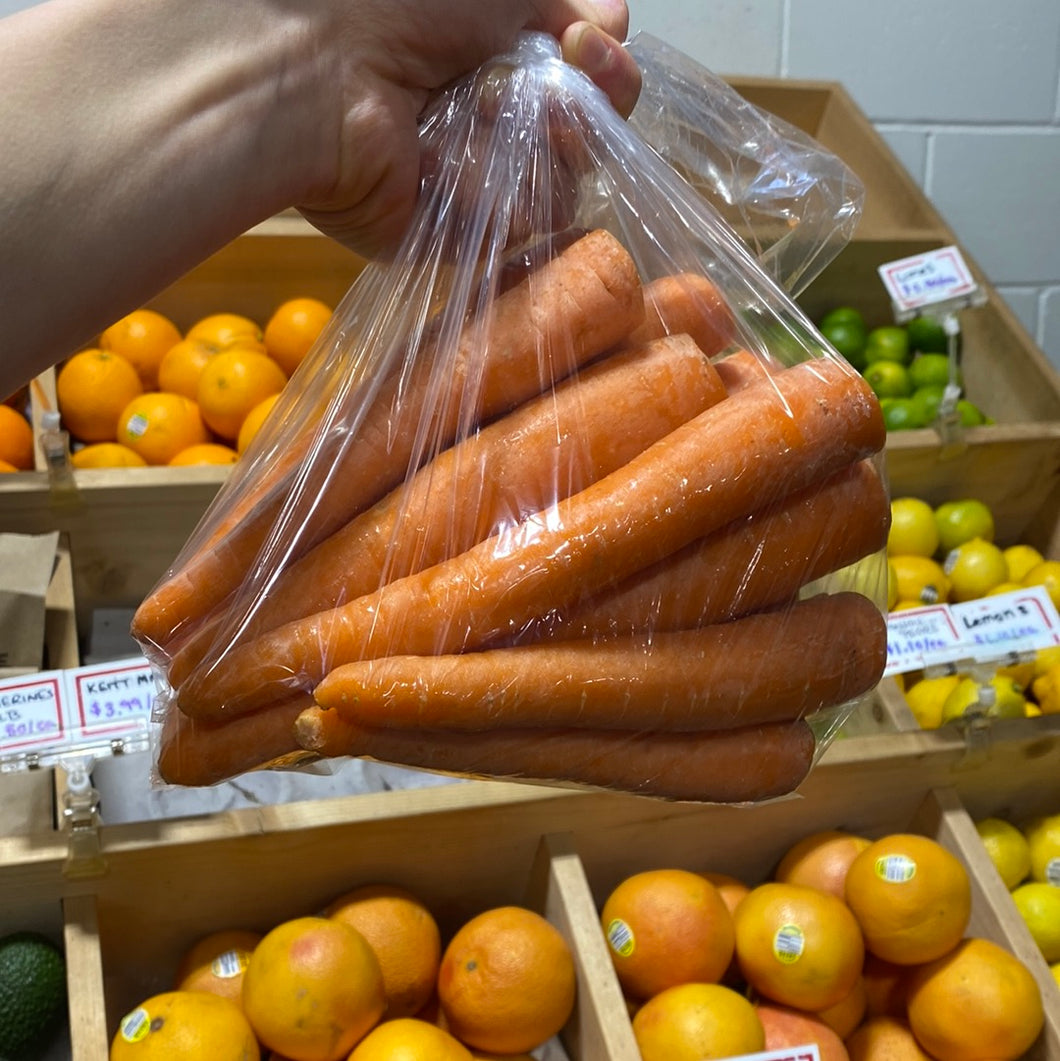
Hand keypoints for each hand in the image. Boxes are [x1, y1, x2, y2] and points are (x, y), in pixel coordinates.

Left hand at [295, 0, 640, 258]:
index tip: (585, 41)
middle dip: (584, 112)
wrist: (320, 72)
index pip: (591, 82)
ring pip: (563, 186)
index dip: (606, 67)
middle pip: (587, 139)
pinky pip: (521, 228)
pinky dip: (501, 192)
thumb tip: (611, 19)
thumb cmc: (397, 7)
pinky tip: (464, 166)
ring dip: (541, 149)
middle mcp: (496, 123)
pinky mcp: (458, 234)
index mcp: (502, 61)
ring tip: (488, 118)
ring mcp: (479, 182)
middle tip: (555, 97)